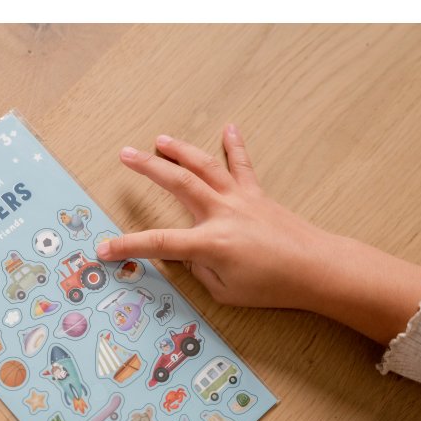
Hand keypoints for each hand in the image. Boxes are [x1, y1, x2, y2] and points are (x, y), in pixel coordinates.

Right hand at [96, 125, 420, 344]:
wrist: (316, 268)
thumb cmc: (273, 285)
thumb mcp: (226, 292)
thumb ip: (202, 270)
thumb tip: (193, 255)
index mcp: (210, 243)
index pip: (159, 243)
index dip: (128, 246)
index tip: (104, 248)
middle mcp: (221, 214)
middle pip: (177, 183)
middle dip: (148, 168)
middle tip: (125, 155)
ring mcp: (239, 200)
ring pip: (204, 166)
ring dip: (180, 150)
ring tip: (159, 140)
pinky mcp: (256, 195)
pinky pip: (241, 167)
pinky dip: (234, 147)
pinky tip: (229, 129)